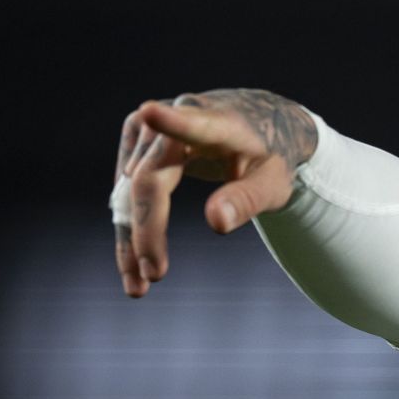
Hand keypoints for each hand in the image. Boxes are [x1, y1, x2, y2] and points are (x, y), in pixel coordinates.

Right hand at [113, 89, 317, 296]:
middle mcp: (174, 115)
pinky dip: (129, 231)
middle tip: (156, 275)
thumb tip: (215, 223)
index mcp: (219, 122)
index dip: (171, 122)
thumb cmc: (270, 155)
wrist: (258, 124)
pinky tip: (133, 269)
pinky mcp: (134, 143)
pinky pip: (125, 193)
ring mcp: (147, 129)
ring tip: (138, 286)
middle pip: (149, 178)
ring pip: (128, 191)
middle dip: (148, 229)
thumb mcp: (273, 182)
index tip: (150, 112)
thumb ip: (247, 200)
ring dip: (130, 239)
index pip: (192, 123)